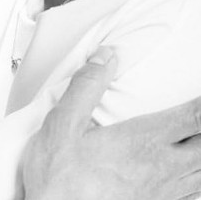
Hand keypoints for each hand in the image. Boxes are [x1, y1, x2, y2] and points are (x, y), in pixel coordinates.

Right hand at [23, 47, 200, 199]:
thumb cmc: (58, 182)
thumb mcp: (62, 125)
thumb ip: (86, 87)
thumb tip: (106, 58)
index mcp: (143, 141)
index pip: (194, 115)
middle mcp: (161, 168)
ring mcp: (162, 193)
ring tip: (199, 139)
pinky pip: (193, 196)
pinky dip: (198, 181)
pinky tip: (192, 176)